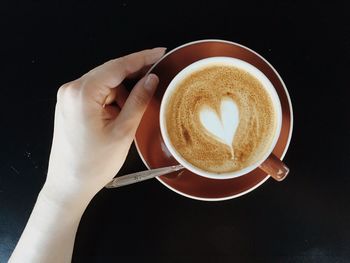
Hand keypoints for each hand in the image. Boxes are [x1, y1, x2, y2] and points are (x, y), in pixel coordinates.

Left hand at [43, 48, 165, 204]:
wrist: (69, 185)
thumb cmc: (93, 164)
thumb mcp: (122, 131)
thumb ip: (138, 101)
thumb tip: (151, 79)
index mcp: (82, 93)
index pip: (117, 66)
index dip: (142, 58)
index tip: (160, 52)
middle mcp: (71, 90)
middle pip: (109, 73)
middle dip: (133, 77)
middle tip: (155, 80)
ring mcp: (69, 98)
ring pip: (104, 84)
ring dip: (121, 93)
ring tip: (130, 115)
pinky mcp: (71, 106)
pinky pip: (97, 94)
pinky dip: (112, 101)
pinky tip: (119, 115)